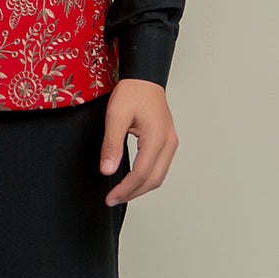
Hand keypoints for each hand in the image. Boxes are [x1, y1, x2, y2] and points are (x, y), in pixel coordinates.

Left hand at [99, 79, 177, 205]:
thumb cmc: (131, 93)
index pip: (141, 173)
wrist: (144, 78)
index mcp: (156, 138)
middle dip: (133, 193)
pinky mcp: (167, 141)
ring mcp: (170, 142)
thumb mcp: (115, 116)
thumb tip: (108, 170)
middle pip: (153, 180)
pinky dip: (147, 178)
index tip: (110, 197)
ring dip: (140, 188)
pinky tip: (133, 180)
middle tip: (113, 199)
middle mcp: (168, 143)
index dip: (125, 189)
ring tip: (121, 193)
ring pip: (159, 176)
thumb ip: (112, 145)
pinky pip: (160, 167)